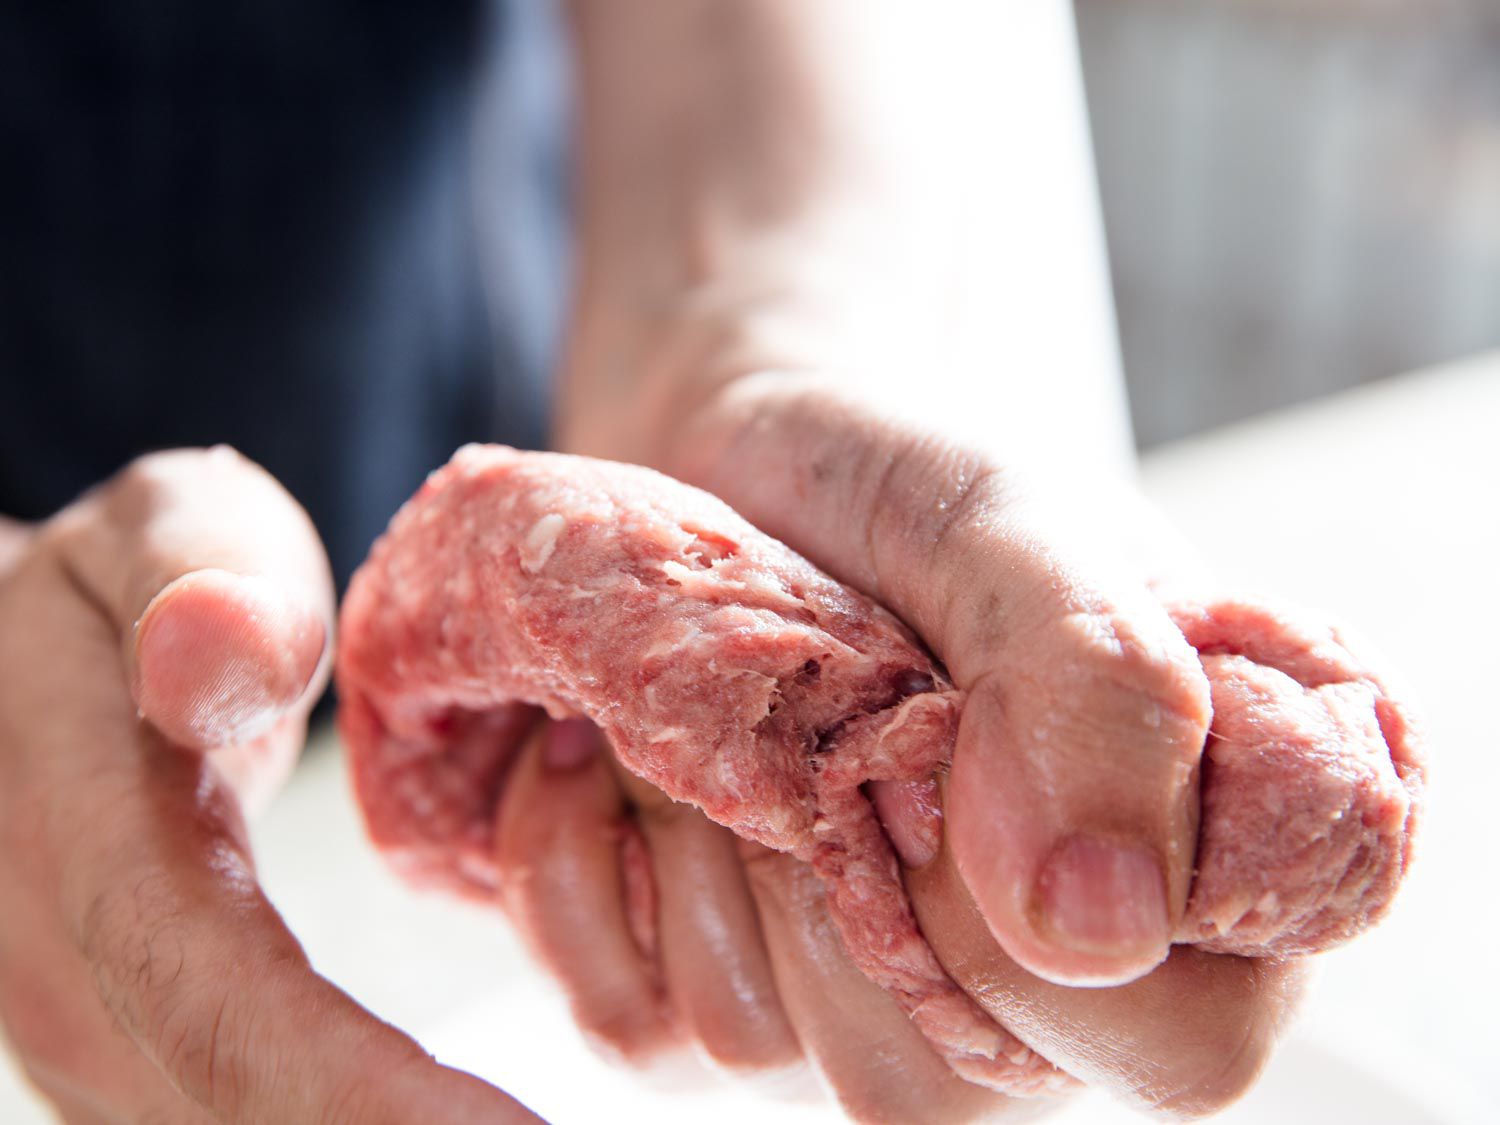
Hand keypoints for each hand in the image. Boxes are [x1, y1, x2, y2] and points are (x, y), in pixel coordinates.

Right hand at [0, 448, 535, 1123]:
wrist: (23, 658)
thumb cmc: (131, 586)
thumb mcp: (164, 533)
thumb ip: (196, 580)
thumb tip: (211, 662)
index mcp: (85, 842)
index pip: (222, 1006)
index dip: (360, 1098)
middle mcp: (65, 971)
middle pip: (227, 1115)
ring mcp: (83, 1024)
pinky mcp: (124, 1043)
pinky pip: (228, 1119)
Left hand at [494, 377, 1322, 1120]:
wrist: (730, 461)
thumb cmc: (890, 486)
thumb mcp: (1013, 525)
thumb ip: (1095, 683)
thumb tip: (1101, 929)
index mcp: (1172, 877)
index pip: (1177, 1044)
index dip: (1025, 921)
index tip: (929, 744)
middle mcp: (1017, 975)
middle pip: (929, 1083)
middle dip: (832, 866)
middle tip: (825, 713)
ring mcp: (853, 1001)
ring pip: (756, 1043)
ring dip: (703, 842)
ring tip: (729, 716)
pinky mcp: (707, 990)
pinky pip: (626, 1015)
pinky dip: (588, 860)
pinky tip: (625, 754)